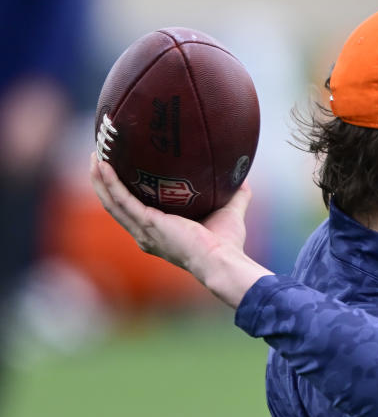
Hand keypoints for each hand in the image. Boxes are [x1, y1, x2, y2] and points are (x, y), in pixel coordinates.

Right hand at [89, 152, 270, 306]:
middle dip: (104, 182)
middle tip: (98, 158)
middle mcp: (146, 235)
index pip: (135, 212)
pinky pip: (121, 200)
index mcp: (159, 234)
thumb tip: (244, 178)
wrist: (223, 260)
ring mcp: (144, 231)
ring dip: (100, 179)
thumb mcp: (231, 213)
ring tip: (95, 155)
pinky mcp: (148, 224)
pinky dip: (110, 182)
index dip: (124, 194)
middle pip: (115, 206)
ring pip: (112, 202)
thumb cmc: (228, 245)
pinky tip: (103, 165)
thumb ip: (237, 196)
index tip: (120, 173)